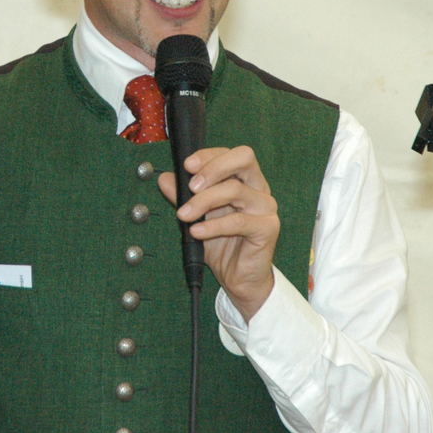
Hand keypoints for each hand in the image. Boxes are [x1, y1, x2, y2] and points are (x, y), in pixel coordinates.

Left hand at [158, 146, 278, 320]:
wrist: (238, 278)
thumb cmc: (221, 244)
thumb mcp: (196, 216)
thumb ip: (182, 197)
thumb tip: (165, 179)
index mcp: (245, 180)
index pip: (231, 154)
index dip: (209, 156)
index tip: (186, 166)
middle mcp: (258, 188)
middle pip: (244, 158)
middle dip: (213, 168)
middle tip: (191, 186)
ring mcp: (266, 207)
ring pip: (235, 190)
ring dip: (204, 201)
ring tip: (184, 215)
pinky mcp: (267, 228)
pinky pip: (238, 221)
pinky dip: (213, 225)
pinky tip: (196, 231)